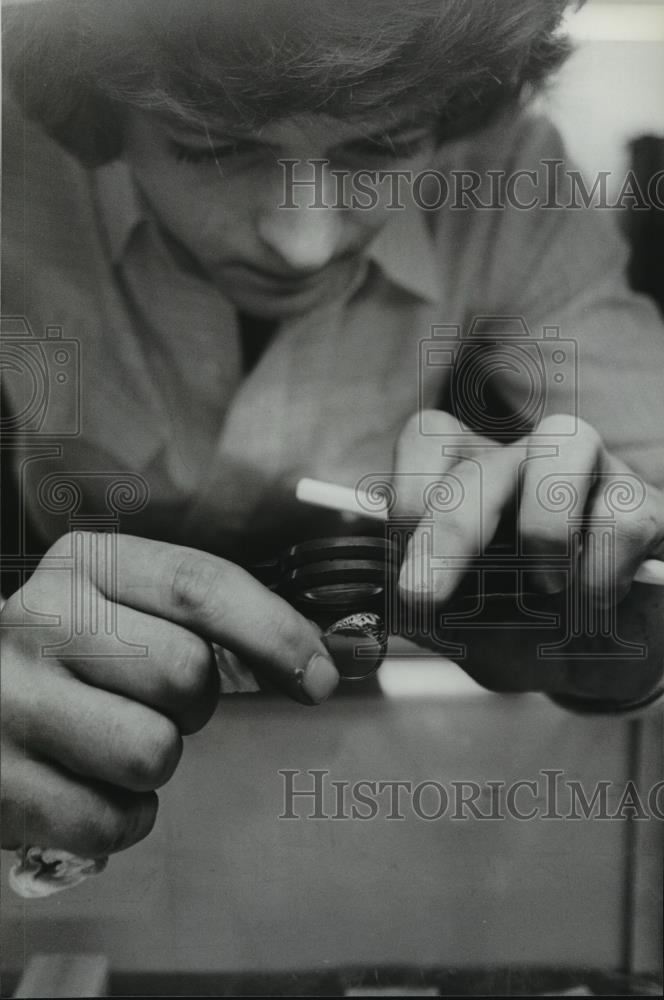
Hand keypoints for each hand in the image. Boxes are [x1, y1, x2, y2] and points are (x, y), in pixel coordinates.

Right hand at [1, 533, 337, 856]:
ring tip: (111, 738)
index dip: (274, 631)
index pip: (199, 586)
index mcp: (82, 564)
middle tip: (155, 700)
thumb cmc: (65, 654)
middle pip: (185, 672)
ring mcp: (11, 704)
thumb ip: (203, 615)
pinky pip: (113, 820)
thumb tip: (313, 660)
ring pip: (154, 750)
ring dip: (154, 758)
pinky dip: (120, 815)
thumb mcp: (118, 602)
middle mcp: (39, 622)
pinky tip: (87, 783)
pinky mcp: (0, 785)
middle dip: (194, 701)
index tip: (319, 673)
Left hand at [393, 412, 663, 698]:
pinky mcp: (645, 506)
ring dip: (542, 527)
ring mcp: (592, 474)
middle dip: (449, 529)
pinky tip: (592, 606)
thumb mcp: (464, 630)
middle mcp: (526, 461)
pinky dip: (599, 573)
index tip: (403, 568)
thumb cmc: (523, 633)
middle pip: (484, 459)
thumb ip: (429, 612)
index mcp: (468, 479)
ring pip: (565, 441)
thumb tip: (399, 605)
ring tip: (543, 589)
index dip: (408, 493)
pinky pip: (622, 515)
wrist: (602, 664)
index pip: (428, 437)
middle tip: (425, 595)